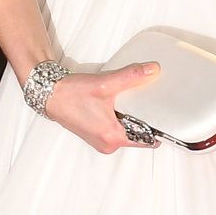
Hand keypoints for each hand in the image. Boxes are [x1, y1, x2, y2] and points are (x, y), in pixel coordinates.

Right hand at [42, 63, 163, 154]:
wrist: (50, 95)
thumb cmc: (71, 95)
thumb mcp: (105, 84)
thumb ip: (131, 76)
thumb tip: (152, 70)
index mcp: (112, 137)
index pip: (147, 140)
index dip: (158, 129)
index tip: (165, 117)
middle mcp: (108, 144)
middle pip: (139, 136)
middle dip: (144, 120)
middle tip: (148, 103)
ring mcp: (101, 142)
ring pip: (128, 133)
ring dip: (131, 119)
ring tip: (129, 102)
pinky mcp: (97, 136)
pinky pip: (117, 130)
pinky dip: (120, 119)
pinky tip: (117, 105)